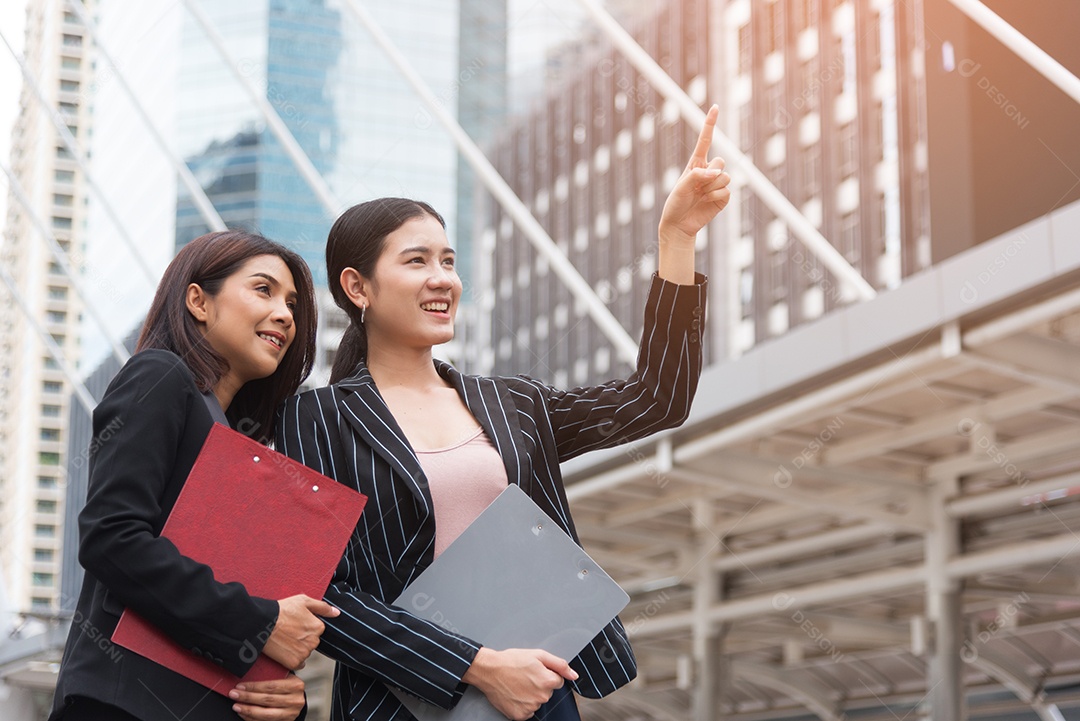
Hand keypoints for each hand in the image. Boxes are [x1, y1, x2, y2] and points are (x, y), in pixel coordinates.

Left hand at [229, 675, 305, 720]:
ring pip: (265, 713)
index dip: (254, 687)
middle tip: (234, 694)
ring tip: (236, 706)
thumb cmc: (287, 686)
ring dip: (248, 710)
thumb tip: (249, 672)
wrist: (296, 700)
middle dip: (248, 697)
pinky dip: (251, 719)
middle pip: (267, 700)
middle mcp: (295, 700)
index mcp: (295, 685)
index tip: (240, 686)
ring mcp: (290, 713)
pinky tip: (243, 714)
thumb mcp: (284, 677)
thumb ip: (272, 675)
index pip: (271, 686)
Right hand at [262, 594, 338, 669]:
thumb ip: (323, 607)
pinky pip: (298, 664)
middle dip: (302, 639)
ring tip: (284, 639)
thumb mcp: (304, 601)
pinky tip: (284, 650)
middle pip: (311, 642)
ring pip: (305, 653)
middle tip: (288, 631)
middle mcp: (314, 642)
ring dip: (297, 649)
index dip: (305, 626)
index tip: (295, 624)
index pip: (316, 630)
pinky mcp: (294, 663)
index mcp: (319, 627)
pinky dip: (292, 659)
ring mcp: (305, 654)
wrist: (262, 624)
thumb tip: (336, 613)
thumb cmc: (282, 610)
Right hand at [462, 647, 577, 720]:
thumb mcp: (538, 655)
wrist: (489, 670)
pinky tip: (515, 694)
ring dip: (530, 695)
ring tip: (518, 684)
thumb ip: (559, 665)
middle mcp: (541, 697)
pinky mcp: (520, 716)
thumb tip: (574, 675)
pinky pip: (527, 711)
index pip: (558, 681)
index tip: (535, 671)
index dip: (547, 674)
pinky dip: (522, 704)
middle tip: (525, 676)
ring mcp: (531, 708)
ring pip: (537, 702)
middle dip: (539, 684)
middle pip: (547, 692)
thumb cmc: (511, 661)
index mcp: (548, 681)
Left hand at [659, 104, 730, 244]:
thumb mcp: (681, 187)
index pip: (705, 141)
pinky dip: (715, 197)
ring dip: (711, 187)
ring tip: (700, 196)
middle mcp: (709, 171)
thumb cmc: (676, 203)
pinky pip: (727, 190)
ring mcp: (717, 183)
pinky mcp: (723, 197)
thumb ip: (697, 175)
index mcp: (696, 164)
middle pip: (721, 160)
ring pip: (725, 176)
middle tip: (698, 187)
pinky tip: (706, 202)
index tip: (715, 107)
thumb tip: (718, 172)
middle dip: (710, 173)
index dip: (710, 124)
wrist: (679, 225)